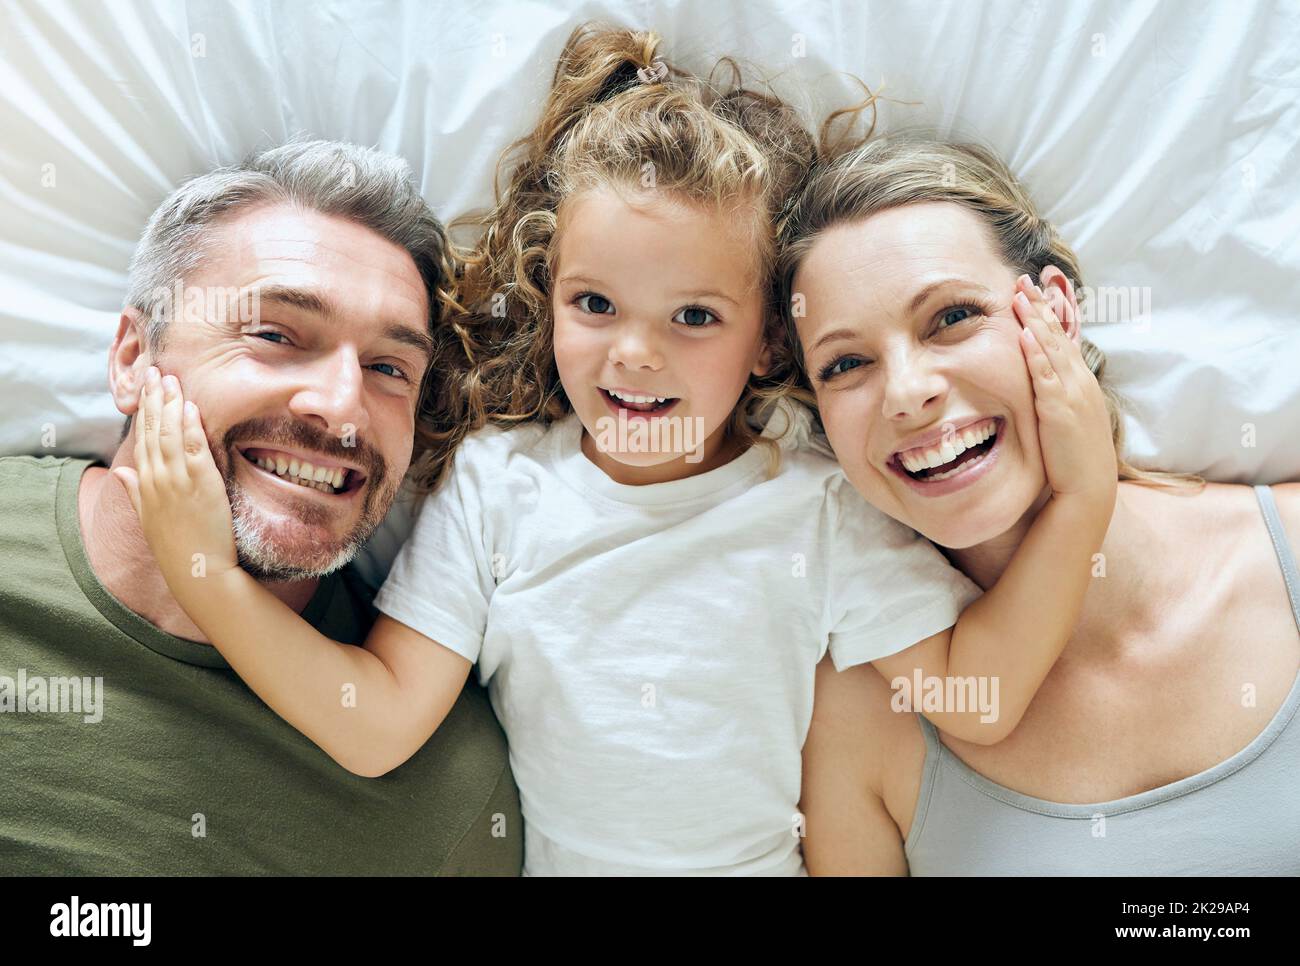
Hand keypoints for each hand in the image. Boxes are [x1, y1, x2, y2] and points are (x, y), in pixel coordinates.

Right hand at [112, 365, 239, 587]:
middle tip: (156, 371)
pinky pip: (193, 449)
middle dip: (154, 398)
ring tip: (171, 380)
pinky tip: (190, 407)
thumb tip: (120, 473)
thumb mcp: (148, 518)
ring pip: (170, 434)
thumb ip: (133, 493)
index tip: (145, 387)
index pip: (141, 439)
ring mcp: (177, 480)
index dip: (143, 411)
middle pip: (153, 430)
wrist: (196, 571)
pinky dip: (191, 426)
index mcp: (144, 485)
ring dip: (170, 404)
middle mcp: (157, 479)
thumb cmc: (177, 547)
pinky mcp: (200, 484)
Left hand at [1013, 272, 1117, 511]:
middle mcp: (1079, 381)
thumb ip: (1055, 397)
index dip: (1052, 313)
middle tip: (1025, 279)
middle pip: (1057, 335)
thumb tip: (1041, 385)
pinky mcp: (1059, 408)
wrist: (1088, 488)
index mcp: (1080, 382)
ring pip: (1050, 347)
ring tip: (1020, 294)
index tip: (1039, 290)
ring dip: (1035, 318)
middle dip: (1041, 305)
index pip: (1064, 338)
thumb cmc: (1074, 459)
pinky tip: (1025, 333)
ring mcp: (1071, 392)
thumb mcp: (1067, 420)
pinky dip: (1035, 352)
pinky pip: (1045, 374)